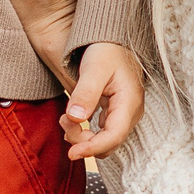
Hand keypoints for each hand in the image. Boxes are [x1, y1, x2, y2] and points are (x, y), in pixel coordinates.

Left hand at [61, 42, 144, 160]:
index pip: (113, 137)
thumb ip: (85, 93)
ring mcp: (123, 115)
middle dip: (83, 141)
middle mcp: (129, 114)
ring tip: (65, 118)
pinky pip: (100, 133)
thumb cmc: (106, 50)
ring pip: (103, 141)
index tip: (71, 153)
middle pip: (108, 144)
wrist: (111, 40)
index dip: (92, 148)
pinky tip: (71, 119)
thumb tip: (75, 118)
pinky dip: (83, 132)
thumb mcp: (94, 68)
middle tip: (64, 122)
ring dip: (81, 137)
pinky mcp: (114, 114)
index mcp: (128, 103)